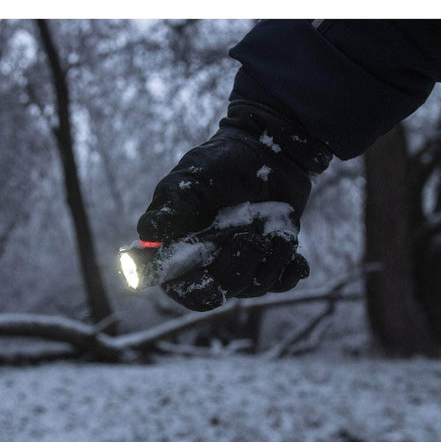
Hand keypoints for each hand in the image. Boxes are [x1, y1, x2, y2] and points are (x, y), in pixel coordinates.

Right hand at [137, 101, 330, 310]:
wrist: (268, 149)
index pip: (182, 287)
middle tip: (252, 239)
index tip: (212, 268)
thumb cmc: (221, 161)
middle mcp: (209, 262)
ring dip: (271, 260)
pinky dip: (290, 271)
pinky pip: (282, 282)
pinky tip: (293, 252)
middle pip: (220, 292)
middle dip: (238, 269)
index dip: (194, 287)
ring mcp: (242, 263)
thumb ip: (172, 205)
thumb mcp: (192, 177)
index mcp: (181, 248)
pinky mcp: (271, 260)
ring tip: (278, 231)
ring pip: (254, 287)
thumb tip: (147, 232)